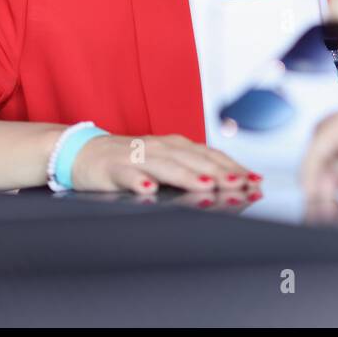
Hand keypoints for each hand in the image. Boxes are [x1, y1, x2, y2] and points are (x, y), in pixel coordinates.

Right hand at [70, 133, 261, 195]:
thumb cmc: (131, 159)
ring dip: (187, 176)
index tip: (255, 181)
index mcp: (176, 145)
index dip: (234, 167)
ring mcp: (137, 157)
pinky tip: (149, 191)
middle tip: (240, 185)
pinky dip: (139, 182)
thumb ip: (193, 170)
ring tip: (206, 187)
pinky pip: (127, 176)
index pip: (211, 155)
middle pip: (194, 160)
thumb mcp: (166, 161)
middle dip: (219, 173)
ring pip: (166, 167)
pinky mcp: (112, 169)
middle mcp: (160, 147)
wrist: (82, 151)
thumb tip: (232, 184)